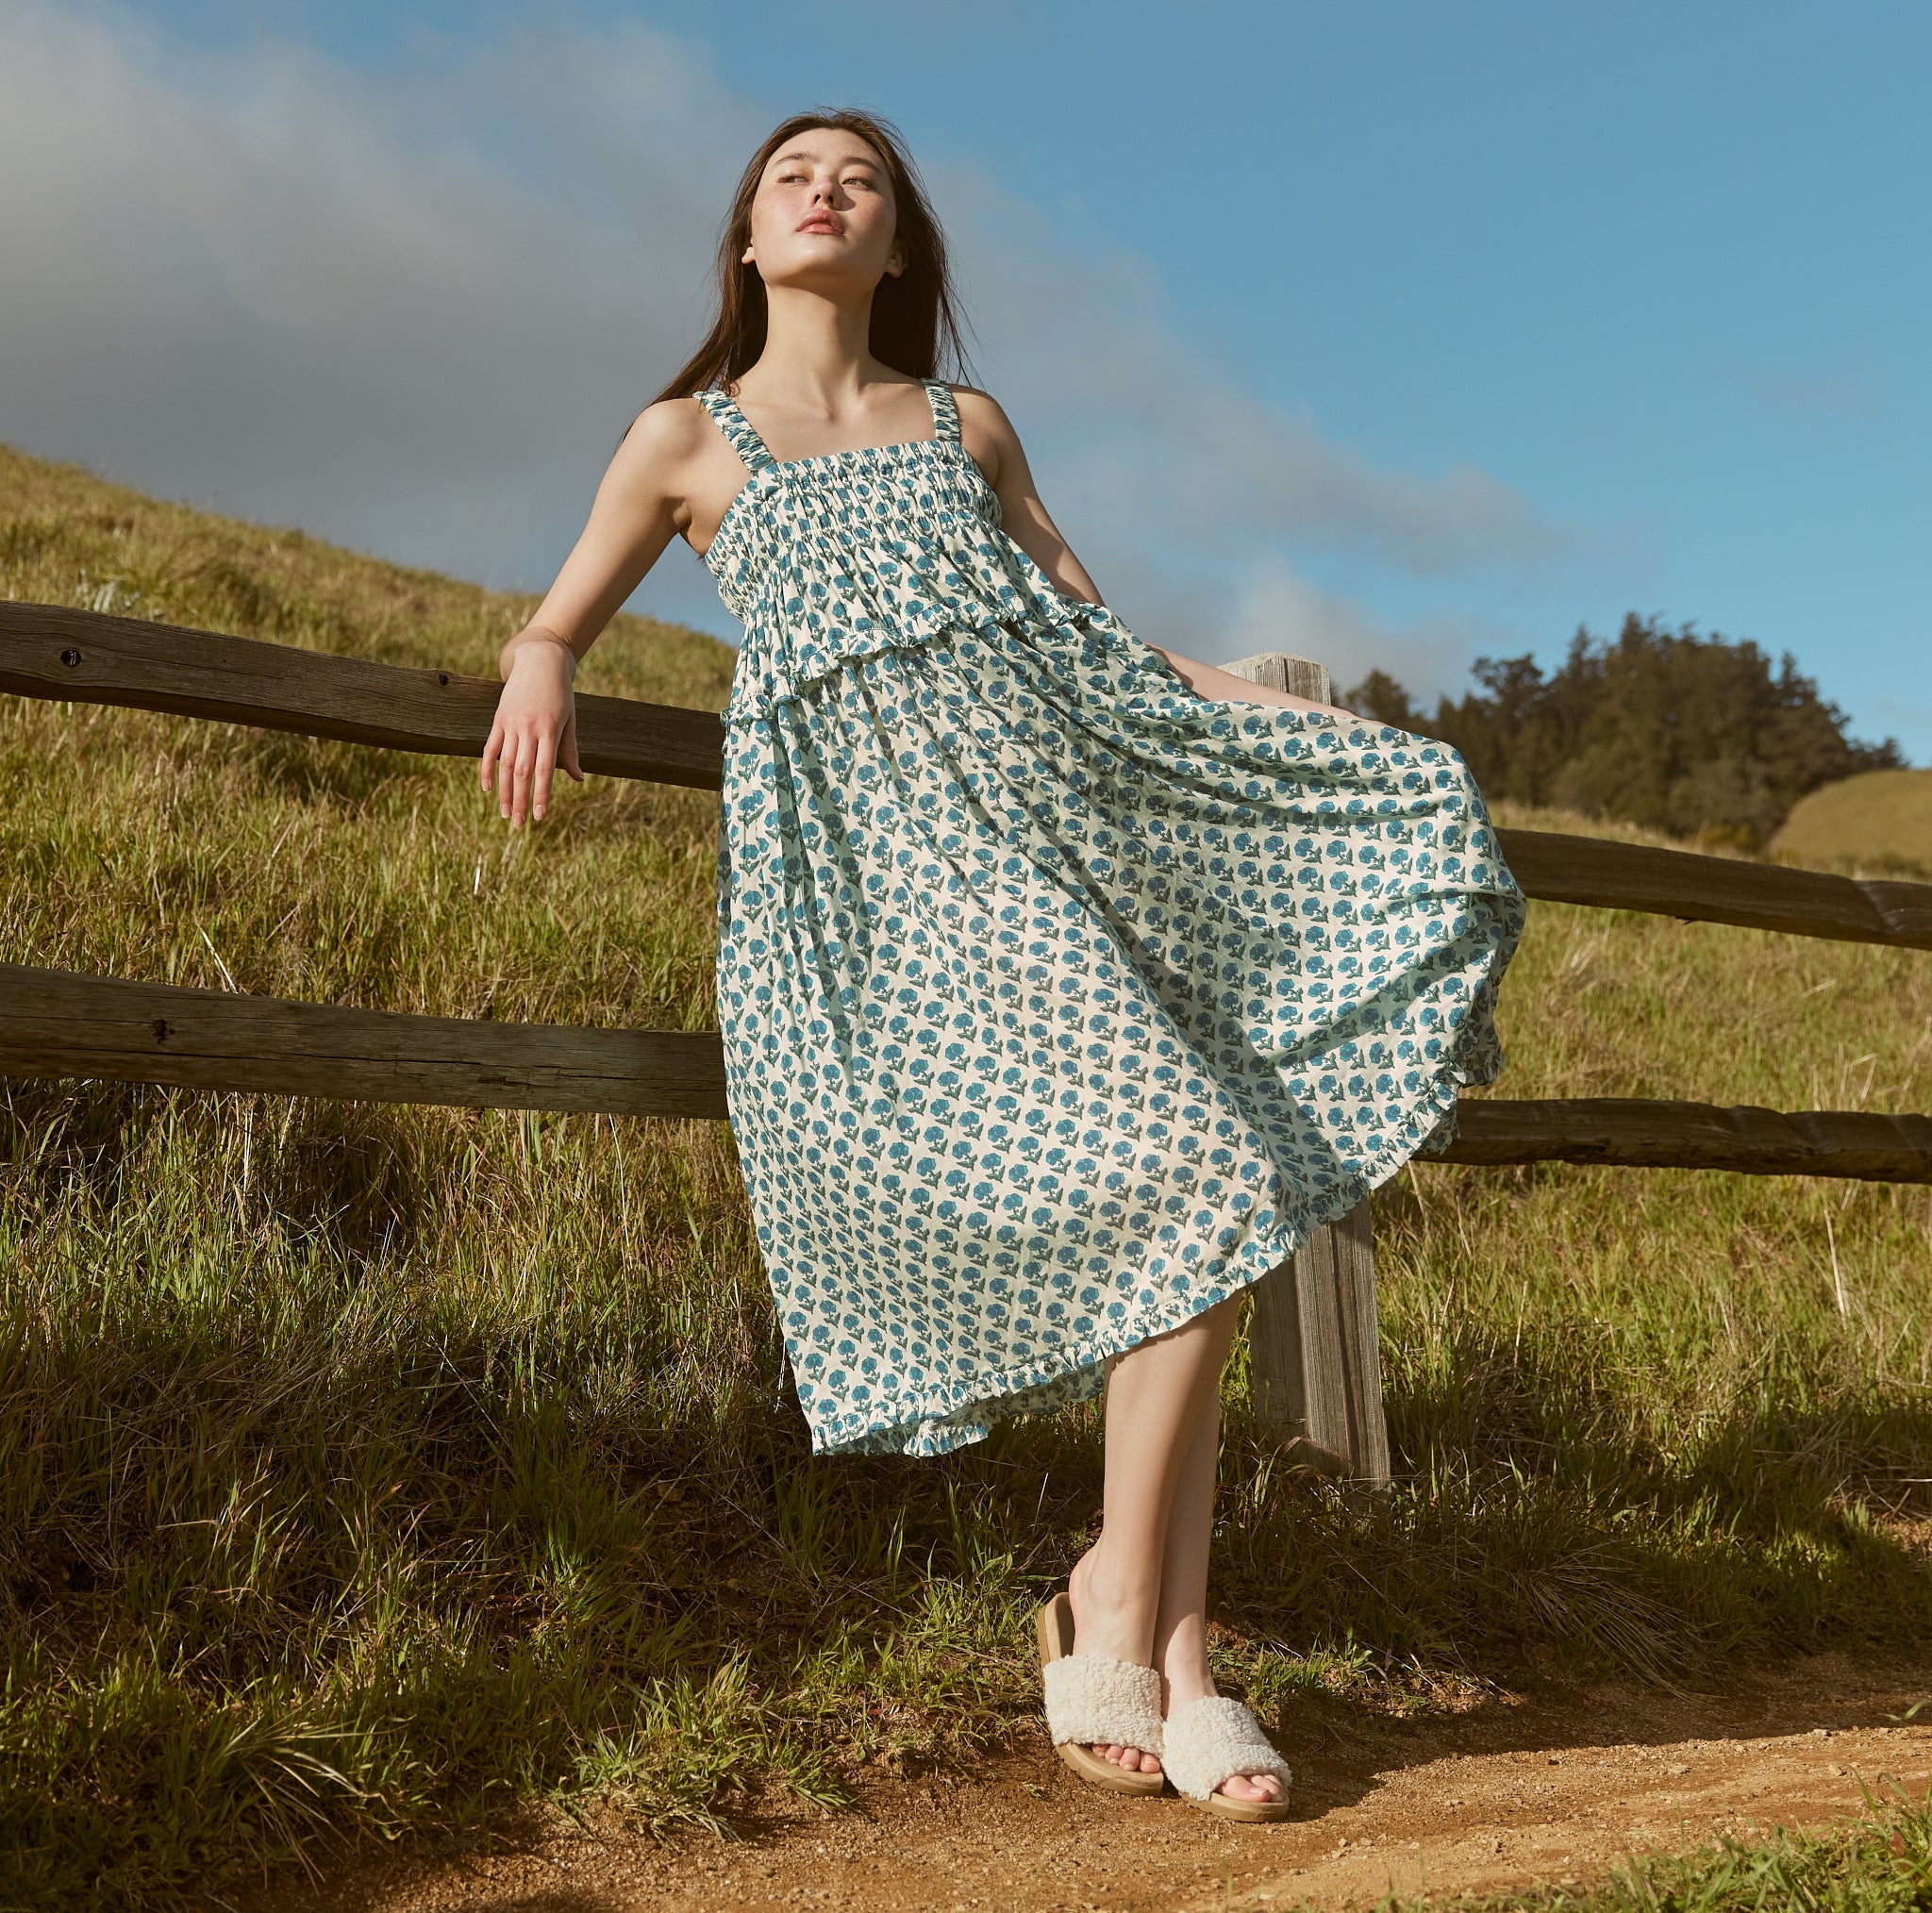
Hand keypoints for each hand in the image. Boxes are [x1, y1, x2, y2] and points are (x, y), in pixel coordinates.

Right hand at [481, 633, 582, 825]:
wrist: (540, 660)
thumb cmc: (561, 693)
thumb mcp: (570, 719)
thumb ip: (569, 749)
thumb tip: (578, 779)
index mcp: (550, 729)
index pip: (545, 770)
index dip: (541, 795)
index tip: (540, 816)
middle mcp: (528, 728)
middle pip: (523, 772)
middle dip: (521, 800)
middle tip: (520, 824)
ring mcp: (511, 724)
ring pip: (505, 764)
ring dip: (505, 791)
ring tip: (506, 813)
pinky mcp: (498, 719)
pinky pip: (489, 748)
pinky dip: (486, 769)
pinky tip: (487, 789)